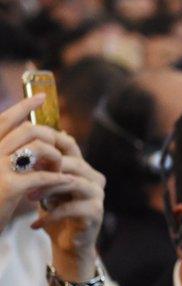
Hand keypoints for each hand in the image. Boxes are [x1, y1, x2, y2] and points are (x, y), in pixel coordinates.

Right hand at [0, 95, 71, 230]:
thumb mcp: (1, 173)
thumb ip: (13, 155)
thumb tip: (40, 138)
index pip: (4, 120)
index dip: (24, 107)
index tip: (43, 98)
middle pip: (28, 131)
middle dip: (50, 138)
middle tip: (60, 150)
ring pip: (37, 148)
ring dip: (55, 158)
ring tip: (60, 170)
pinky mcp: (8, 187)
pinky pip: (43, 175)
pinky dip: (59, 178)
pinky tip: (70, 182)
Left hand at [29, 131, 104, 265]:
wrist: (68, 243)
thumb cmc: (55, 213)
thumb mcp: (47, 188)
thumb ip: (43, 170)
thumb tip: (26, 147)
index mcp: (83, 168)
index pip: (70, 145)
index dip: (50, 142)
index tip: (28, 149)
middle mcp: (94, 178)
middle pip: (72, 163)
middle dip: (46, 168)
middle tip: (24, 175)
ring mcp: (97, 194)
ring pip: (73, 182)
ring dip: (47, 189)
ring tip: (28, 199)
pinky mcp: (96, 212)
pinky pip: (71, 208)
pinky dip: (50, 215)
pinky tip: (36, 224)